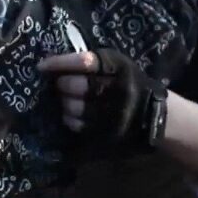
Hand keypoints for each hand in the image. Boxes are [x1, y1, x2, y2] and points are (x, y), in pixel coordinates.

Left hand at [37, 49, 157, 145]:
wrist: (155, 116)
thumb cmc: (128, 84)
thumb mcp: (117, 66)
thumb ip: (90, 64)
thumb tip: (52, 64)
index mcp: (120, 67)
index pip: (83, 62)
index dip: (59, 63)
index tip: (42, 66)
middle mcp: (119, 90)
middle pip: (77, 86)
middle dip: (62, 84)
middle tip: (59, 85)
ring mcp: (114, 114)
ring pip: (74, 108)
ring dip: (64, 104)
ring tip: (66, 101)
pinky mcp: (109, 134)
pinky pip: (79, 126)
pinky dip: (70, 120)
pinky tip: (71, 116)